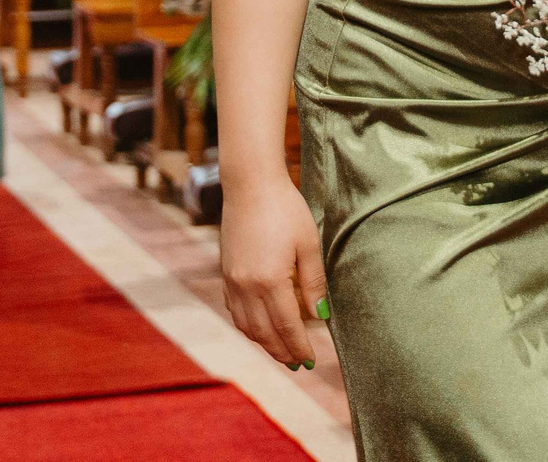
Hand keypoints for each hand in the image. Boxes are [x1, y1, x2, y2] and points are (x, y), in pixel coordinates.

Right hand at [221, 174, 328, 368]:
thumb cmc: (286, 209)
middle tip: (298, 363)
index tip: (311, 361)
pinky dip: (248, 326)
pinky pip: (235, 311)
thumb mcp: (308, 244)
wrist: (250, 184)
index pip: (287, 327)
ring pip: (246, 326)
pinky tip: (260, 327)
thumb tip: (321, 316)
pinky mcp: (226, 273)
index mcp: (270, 281)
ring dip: (264, 343)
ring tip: (281, 351)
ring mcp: (232, 281)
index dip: (299, 346)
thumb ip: (313, 283)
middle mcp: (246, 286)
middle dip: (282, 352)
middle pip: (264, 333)